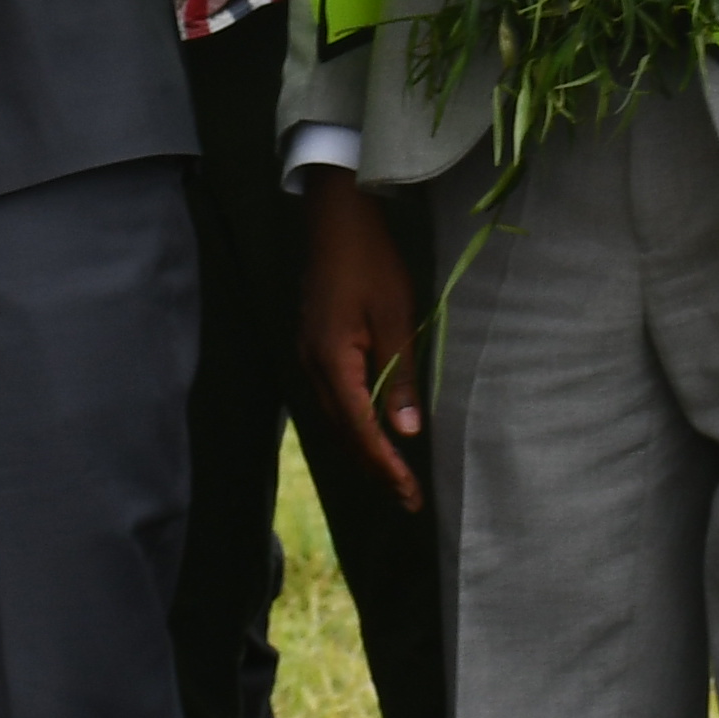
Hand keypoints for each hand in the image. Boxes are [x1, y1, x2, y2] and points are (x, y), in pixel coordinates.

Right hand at [298, 168, 426, 514]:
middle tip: (408, 499)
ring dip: (364, 449)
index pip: (360, 429)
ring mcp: (308, 355)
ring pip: (335, 419)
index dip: (386, 465)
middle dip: (375, 468)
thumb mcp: (396, 317)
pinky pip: (333, 399)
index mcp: (331, 360)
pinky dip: (354, 424)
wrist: (335, 219)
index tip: (410, 493)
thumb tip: (406, 432)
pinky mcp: (314, 346)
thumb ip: (400, 376)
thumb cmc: (371, 261)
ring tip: (394, 477)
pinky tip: (373, 431)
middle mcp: (312, 365)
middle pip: (343, 432)